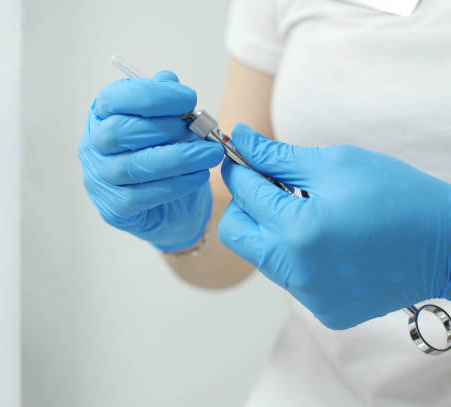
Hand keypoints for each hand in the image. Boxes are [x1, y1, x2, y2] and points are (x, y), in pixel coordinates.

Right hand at [78, 71, 224, 251]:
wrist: (171, 205)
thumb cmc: (165, 155)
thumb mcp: (169, 123)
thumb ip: (166, 101)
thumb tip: (168, 81)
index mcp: (102, 116)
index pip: (115, 99)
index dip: (152, 96)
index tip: (188, 99)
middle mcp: (94, 146)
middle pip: (118, 132)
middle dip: (164, 128)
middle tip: (199, 129)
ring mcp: (99, 179)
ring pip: (133, 166)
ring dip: (178, 158)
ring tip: (210, 153)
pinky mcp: (114, 208)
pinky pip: (142, 196)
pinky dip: (176, 184)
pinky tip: (199, 176)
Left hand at [218, 123, 450, 328]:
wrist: (448, 245)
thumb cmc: (398, 196)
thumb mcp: (335, 164)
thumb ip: (278, 156)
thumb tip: (241, 139)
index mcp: (296, 230)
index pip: (243, 191)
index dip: (238, 168)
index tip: (240, 155)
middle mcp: (294, 271)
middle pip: (234, 232)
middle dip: (244, 204)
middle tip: (270, 187)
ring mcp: (308, 296)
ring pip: (260, 255)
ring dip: (269, 230)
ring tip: (305, 212)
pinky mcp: (323, 310)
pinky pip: (289, 278)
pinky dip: (295, 256)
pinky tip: (326, 242)